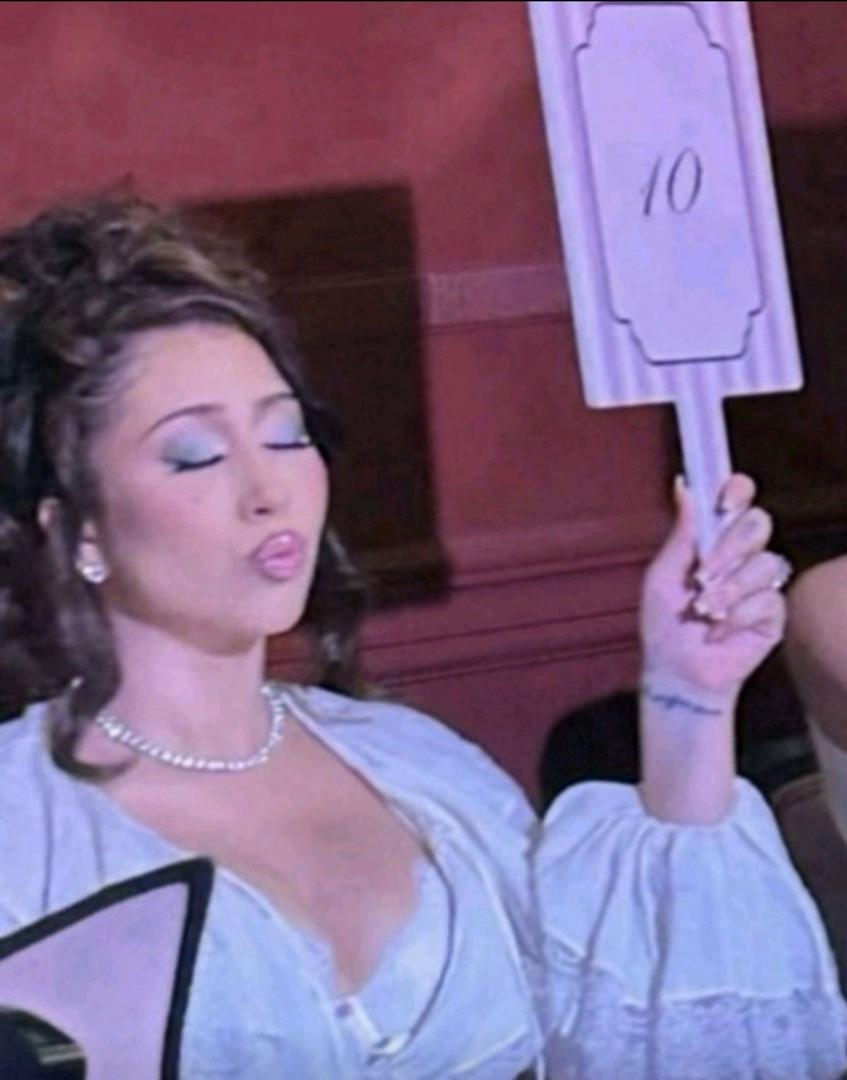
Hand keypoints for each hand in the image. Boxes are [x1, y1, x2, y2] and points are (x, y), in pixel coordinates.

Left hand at [640, 474, 787, 699]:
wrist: (675, 671)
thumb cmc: (665, 623)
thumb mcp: (663, 574)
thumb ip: (681, 534)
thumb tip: (685, 487)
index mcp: (715, 540)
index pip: (738, 500)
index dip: (737, 491)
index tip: (722, 501)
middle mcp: (742, 557)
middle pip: (758, 524)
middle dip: (730, 547)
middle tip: (703, 573)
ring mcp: (760, 585)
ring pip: (765, 564)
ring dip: (729, 588)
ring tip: (703, 609)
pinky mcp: (772, 615)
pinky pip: (767, 601)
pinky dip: (737, 616)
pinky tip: (717, 630)